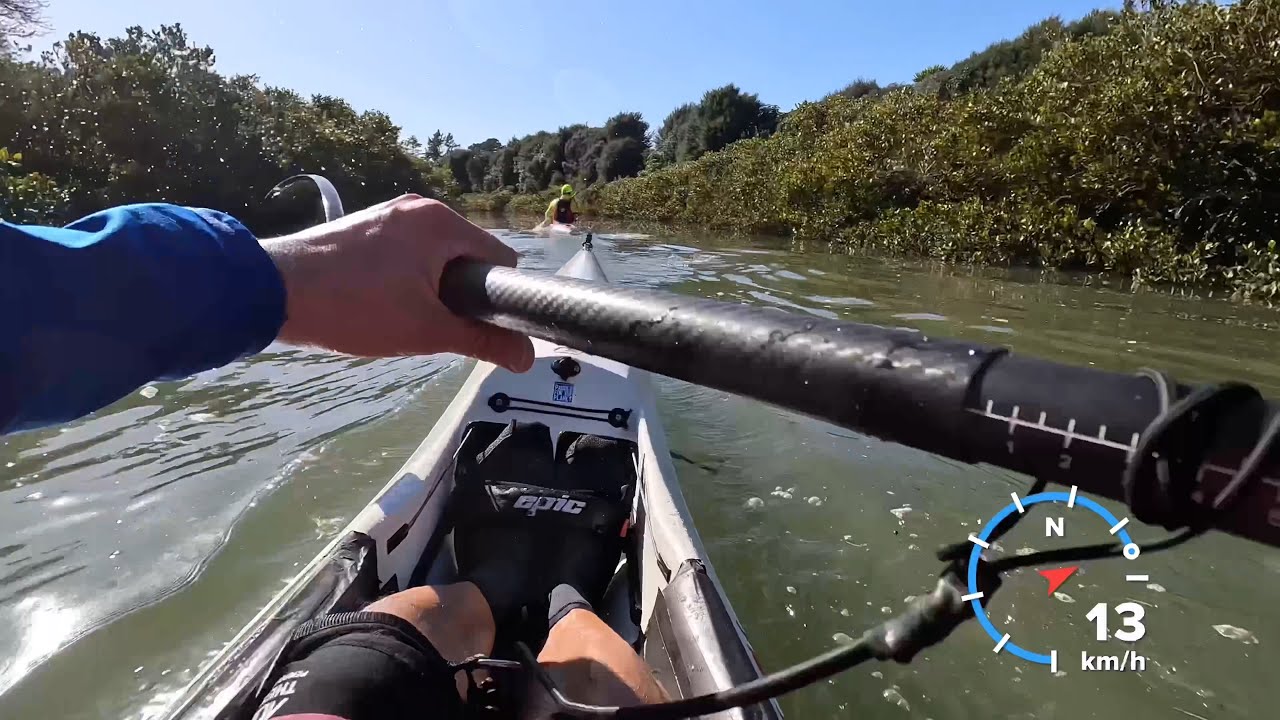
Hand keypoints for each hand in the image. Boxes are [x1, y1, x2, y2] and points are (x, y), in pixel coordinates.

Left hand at [263, 195, 533, 371]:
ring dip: (431, 290)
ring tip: (402, 318)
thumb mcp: (428, 331)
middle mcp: (419, 208)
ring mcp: (388, 214)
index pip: (500, 260)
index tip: (478, 327)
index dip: (498, 298)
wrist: (272, 291)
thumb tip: (527, 356)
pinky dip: (405, 280)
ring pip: (435, 259)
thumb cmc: (353, 307)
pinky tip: (380, 305)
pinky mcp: (364, 226)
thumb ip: (483, 341)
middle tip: (433, 326)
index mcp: (442, 222)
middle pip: (467, 258)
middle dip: (460, 295)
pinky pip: (406, 254)